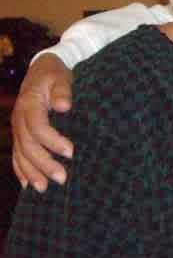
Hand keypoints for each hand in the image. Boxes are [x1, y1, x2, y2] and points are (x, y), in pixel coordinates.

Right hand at [11, 53, 73, 191]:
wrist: (42, 68)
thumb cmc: (55, 73)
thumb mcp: (60, 76)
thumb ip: (62, 90)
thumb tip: (64, 106)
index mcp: (29, 105)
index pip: (38, 128)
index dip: (53, 142)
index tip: (71, 152)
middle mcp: (19, 118)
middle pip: (28, 146)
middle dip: (44, 164)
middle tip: (62, 178)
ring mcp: (17, 127)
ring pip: (20, 154)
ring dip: (31, 172)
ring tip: (44, 188)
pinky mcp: (19, 132)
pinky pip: (16, 154)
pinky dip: (21, 170)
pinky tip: (28, 184)